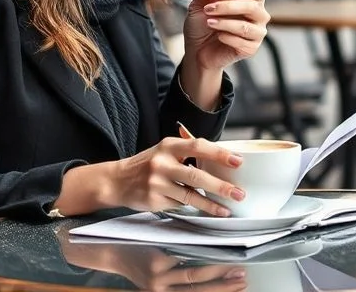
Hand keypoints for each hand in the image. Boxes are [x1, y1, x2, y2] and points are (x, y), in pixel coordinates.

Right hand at [57, 234, 246, 291]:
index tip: (234, 258)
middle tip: (242, 273)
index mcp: (157, 259)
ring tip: (238, 284)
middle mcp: (157, 278)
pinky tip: (220, 290)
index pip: (193, 261)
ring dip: (218, 289)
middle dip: (221, 278)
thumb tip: (211, 229)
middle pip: (195, 279)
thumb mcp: (156, 228)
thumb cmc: (136, 235)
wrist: (110, 253)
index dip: (215, 263)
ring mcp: (157, 289)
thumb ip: (180, 231)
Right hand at [107, 136, 245, 216]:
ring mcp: (157, 183)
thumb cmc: (147, 164)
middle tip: (239, 193)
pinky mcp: (154, 200)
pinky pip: (179, 205)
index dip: (219, 154)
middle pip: (197, 175)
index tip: (238, 162)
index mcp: (168, 146)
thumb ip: (188, 148)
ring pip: (190, 196)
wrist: (117, 180)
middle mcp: (162, 163)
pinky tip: (203, 209)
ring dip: (211, 205)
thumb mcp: (164, 149)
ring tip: (227, 209)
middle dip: (221, 186)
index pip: (198, 146)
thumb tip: (220, 151)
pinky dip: (192, 207)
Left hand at [183, 0, 269, 71]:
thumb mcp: (198, 4)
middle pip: (253, 5)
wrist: (196, 49)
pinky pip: (242, 42)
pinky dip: (227, 37)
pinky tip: (218, 36)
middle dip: (228, 6)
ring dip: (224, 23)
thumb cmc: (201, 23)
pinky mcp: (251, 48)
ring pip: (245, 26)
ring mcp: (256, 31)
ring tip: (209, 22)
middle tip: (208, 9)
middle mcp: (257, 13)